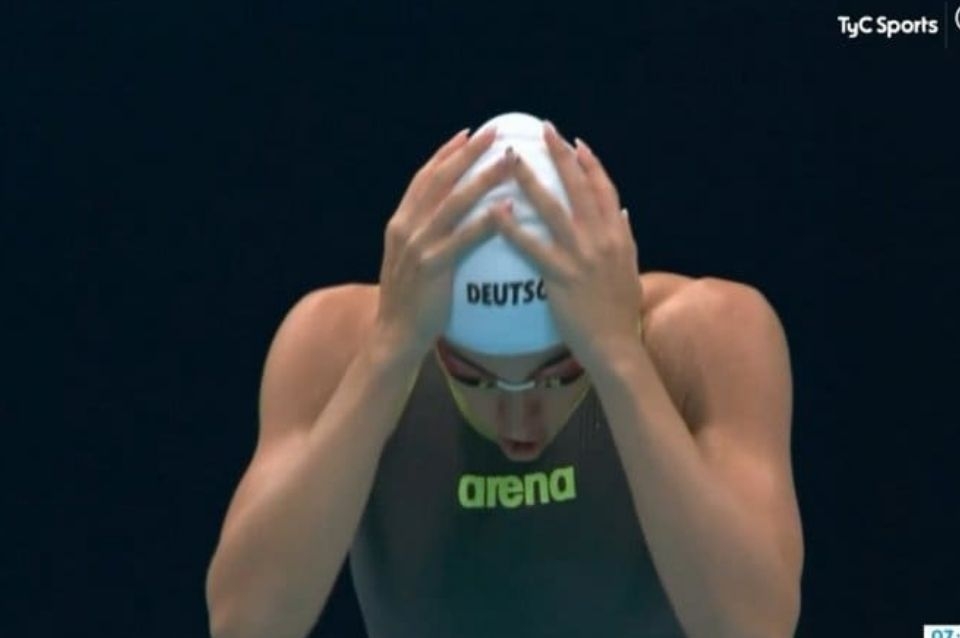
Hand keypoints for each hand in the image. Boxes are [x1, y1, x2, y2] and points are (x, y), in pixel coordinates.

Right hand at [376, 127, 514, 358]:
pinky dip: (485, 220)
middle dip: (468, 153)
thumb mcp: (411, 259)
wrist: (395, 334)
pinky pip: (463, 238)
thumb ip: (426, 235)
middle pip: (440, 179)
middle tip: (494, 132)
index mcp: (401, 223)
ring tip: (509, 161)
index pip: (425, 178)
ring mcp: (418, 246)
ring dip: (483, 178)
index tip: (468, 134)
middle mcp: (406, 227)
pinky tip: (507, 207)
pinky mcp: (432, 267)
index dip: (446, 153)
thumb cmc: (412, 300)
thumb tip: (451, 218)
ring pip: (454, 202)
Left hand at [492, 122, 643, 364]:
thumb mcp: (630, 270)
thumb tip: (623, 212)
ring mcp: (581, 257)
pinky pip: (532, 247)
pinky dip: (512, 228)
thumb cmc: (619, 312)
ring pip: (552, 209)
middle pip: (579, 188)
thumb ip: (626, 238)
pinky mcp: (560, 277)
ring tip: (511, 159)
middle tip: (544, 129)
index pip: (604, 189)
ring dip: (531, 180)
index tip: (575, 142)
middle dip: (561, 155)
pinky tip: (494, 211)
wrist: (615, 346)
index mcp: (618, 235)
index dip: (590, 164)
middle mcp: (601, 239)